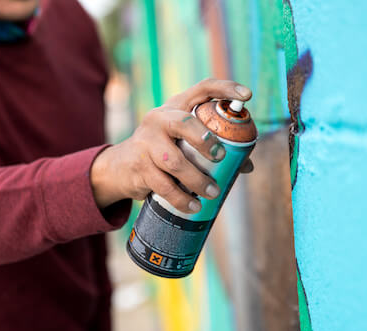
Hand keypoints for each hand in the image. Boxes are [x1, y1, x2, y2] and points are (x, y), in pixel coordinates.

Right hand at [91, 79, 252, 211]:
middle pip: (184, 123)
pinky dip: (181, 198)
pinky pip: (164, 185)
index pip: (202, 88)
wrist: (120, 166)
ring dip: (196, 180)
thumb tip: (246, 165)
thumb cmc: (162, 149)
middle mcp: (159, 119)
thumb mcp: (181, 140)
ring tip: (212, 192)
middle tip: (221, 157)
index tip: (246, 96)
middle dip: (205, 141)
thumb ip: (210, 148)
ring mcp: (146, 142)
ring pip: (174, 162)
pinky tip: (193, 206)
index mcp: (176, 106)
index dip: (226, 89)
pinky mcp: (140, 166)